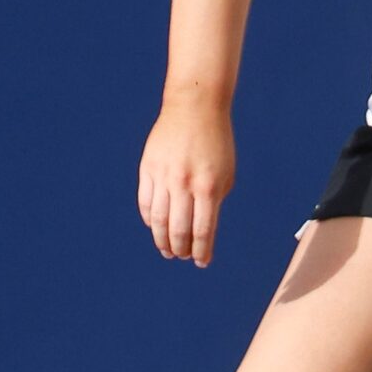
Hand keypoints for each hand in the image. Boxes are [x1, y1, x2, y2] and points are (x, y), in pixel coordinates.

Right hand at [140, 97, 235, 266]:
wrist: (194, 109)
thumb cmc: (216, 144)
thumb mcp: (226, 174)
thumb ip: (214, 201)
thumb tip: (202, 228)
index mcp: (208, 187)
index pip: (203, 230)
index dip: (202, 251)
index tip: (202, 262)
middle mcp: (184, 184)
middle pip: (178, 229)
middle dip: (180, 249)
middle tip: (182, 257)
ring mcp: (163, 176)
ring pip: (158, 219)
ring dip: (161, 239)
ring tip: (167, 249)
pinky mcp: (147, 168)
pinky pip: (145, 201)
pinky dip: (149, 218)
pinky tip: (155, 227)